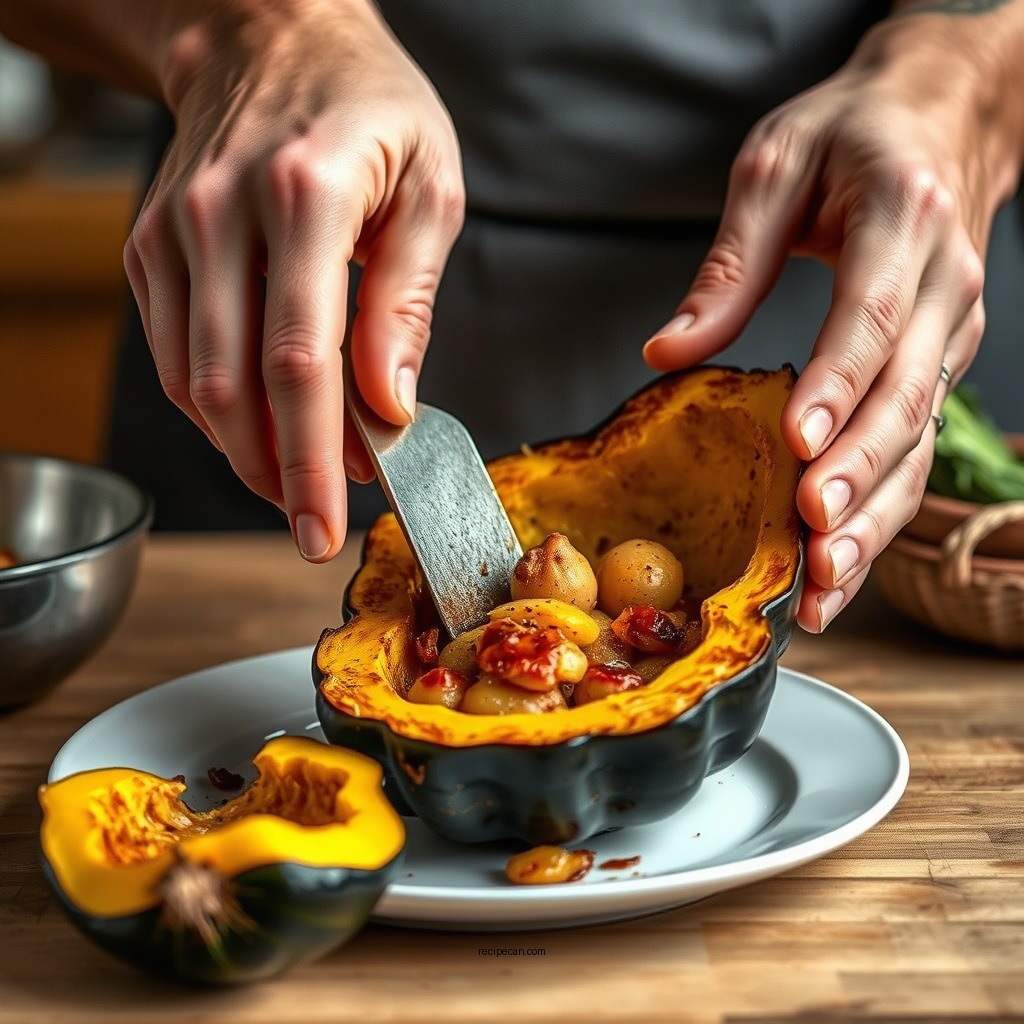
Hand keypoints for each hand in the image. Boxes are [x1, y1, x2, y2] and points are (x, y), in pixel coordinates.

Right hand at [123, 0, 463, 559]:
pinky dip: (220, 410)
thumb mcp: (428, 188)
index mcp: (303, 197)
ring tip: (302, 480)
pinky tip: (263, 428)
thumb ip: (407, 303)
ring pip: (196, 385)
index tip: (327, 525)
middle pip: (235, 388)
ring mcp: (172, 233)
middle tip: (315, 527)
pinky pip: (178, 357)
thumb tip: (389, 406)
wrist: (268, 37)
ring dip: (248, 453)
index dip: (313, 458)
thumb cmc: (368, 109)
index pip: (299, 361)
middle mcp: (220, 216)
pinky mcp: (150, 249)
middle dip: (277, 477)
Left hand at [643, 10, 1023, 631]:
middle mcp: (944, 287)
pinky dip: (878, 513)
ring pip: (919, 441)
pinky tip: (838, 569)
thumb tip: (668, 351)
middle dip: (858, 474)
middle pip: (905, 396)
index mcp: (904, 221)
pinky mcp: (937, 368)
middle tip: (812, 538)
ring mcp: (950, 335)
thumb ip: (729, 263)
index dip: (838, 387)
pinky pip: (914, 450)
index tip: (797, 446)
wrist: (937, 121)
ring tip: (825, 583)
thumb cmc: (850, 137)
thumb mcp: (775, 165)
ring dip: (874, 518)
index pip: (871, 316)